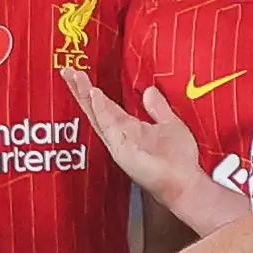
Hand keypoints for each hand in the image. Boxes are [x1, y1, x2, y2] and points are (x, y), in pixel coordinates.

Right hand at [62, 68, 203, 205]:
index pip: (104, 105)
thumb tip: (149, 90)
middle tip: (67, 70)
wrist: (185, 183)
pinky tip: (93, 94)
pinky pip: (108, 125)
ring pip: (96, 114)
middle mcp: (120, 134)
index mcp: (129, 127)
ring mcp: (118, 142)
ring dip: (84, 94)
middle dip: (79, 89)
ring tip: (74, 76)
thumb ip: (158, 108)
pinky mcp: (121, 149)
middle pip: (93, 108)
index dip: (91, 90)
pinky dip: (100, 109)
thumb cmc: (179, 161)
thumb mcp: (170, 125)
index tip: (79, 74)